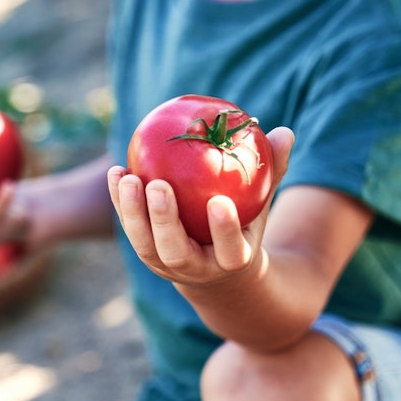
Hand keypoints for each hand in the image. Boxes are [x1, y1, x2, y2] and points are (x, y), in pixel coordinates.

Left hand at [107, 127, 293, 285]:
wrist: (218, 269)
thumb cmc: (245, 222)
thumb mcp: (262, 201)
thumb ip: (273, 170)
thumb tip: (285, 132)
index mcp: (231, 260)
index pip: (230, 250)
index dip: (223, 230)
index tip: (219, 202)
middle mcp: (196, 268)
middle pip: (176, 251)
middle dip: (164, 220)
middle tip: (158, 185)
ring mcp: (166, 265)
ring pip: (144, 244)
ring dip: (133, 212)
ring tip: (129, 178)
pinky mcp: (145, 253)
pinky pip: (130, 228)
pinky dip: (120, 203)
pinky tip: (116, 172)